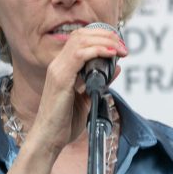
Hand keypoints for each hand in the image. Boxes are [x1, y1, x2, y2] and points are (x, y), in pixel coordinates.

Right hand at [27, 27, 126, 154]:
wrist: (49, 138)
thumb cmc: (65, 122)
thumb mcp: (88, 98)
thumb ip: (100, 82)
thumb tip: (116, 68)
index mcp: (63, 67)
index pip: (80, 39)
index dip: (101, 36)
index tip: (119, 45)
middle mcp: (58, 64)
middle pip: (81, 35)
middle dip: (106, 35)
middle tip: (123, 46)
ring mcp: (57, 70)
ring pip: (81, 41)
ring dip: (104, 41)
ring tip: (120, 49)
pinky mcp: (60, 79)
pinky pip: (80, 55)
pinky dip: (97, 50)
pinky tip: (110, 54)